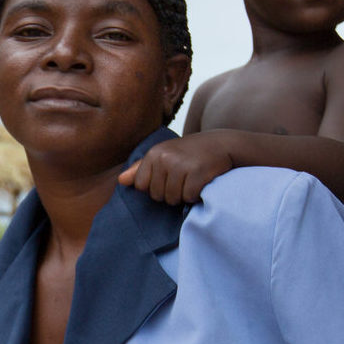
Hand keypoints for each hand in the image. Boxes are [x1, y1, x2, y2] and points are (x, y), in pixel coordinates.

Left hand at [117, 133, 234, 203]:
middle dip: (170, 193)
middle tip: (183, 178)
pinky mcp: (197, 173)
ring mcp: (181, 165)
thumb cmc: (189, 153)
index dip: (154, 187)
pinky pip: (189, 197)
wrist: (222, 144)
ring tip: (192, 180)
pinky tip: (201, 183)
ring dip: (183, 195)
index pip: (141, 186)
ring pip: (172, 199)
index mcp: (154, 154)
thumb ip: (141, 168)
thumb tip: (121, 181)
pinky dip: (195, 196)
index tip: (168, 178)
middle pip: (157, 196)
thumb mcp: (164, 155)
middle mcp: (165, 158)